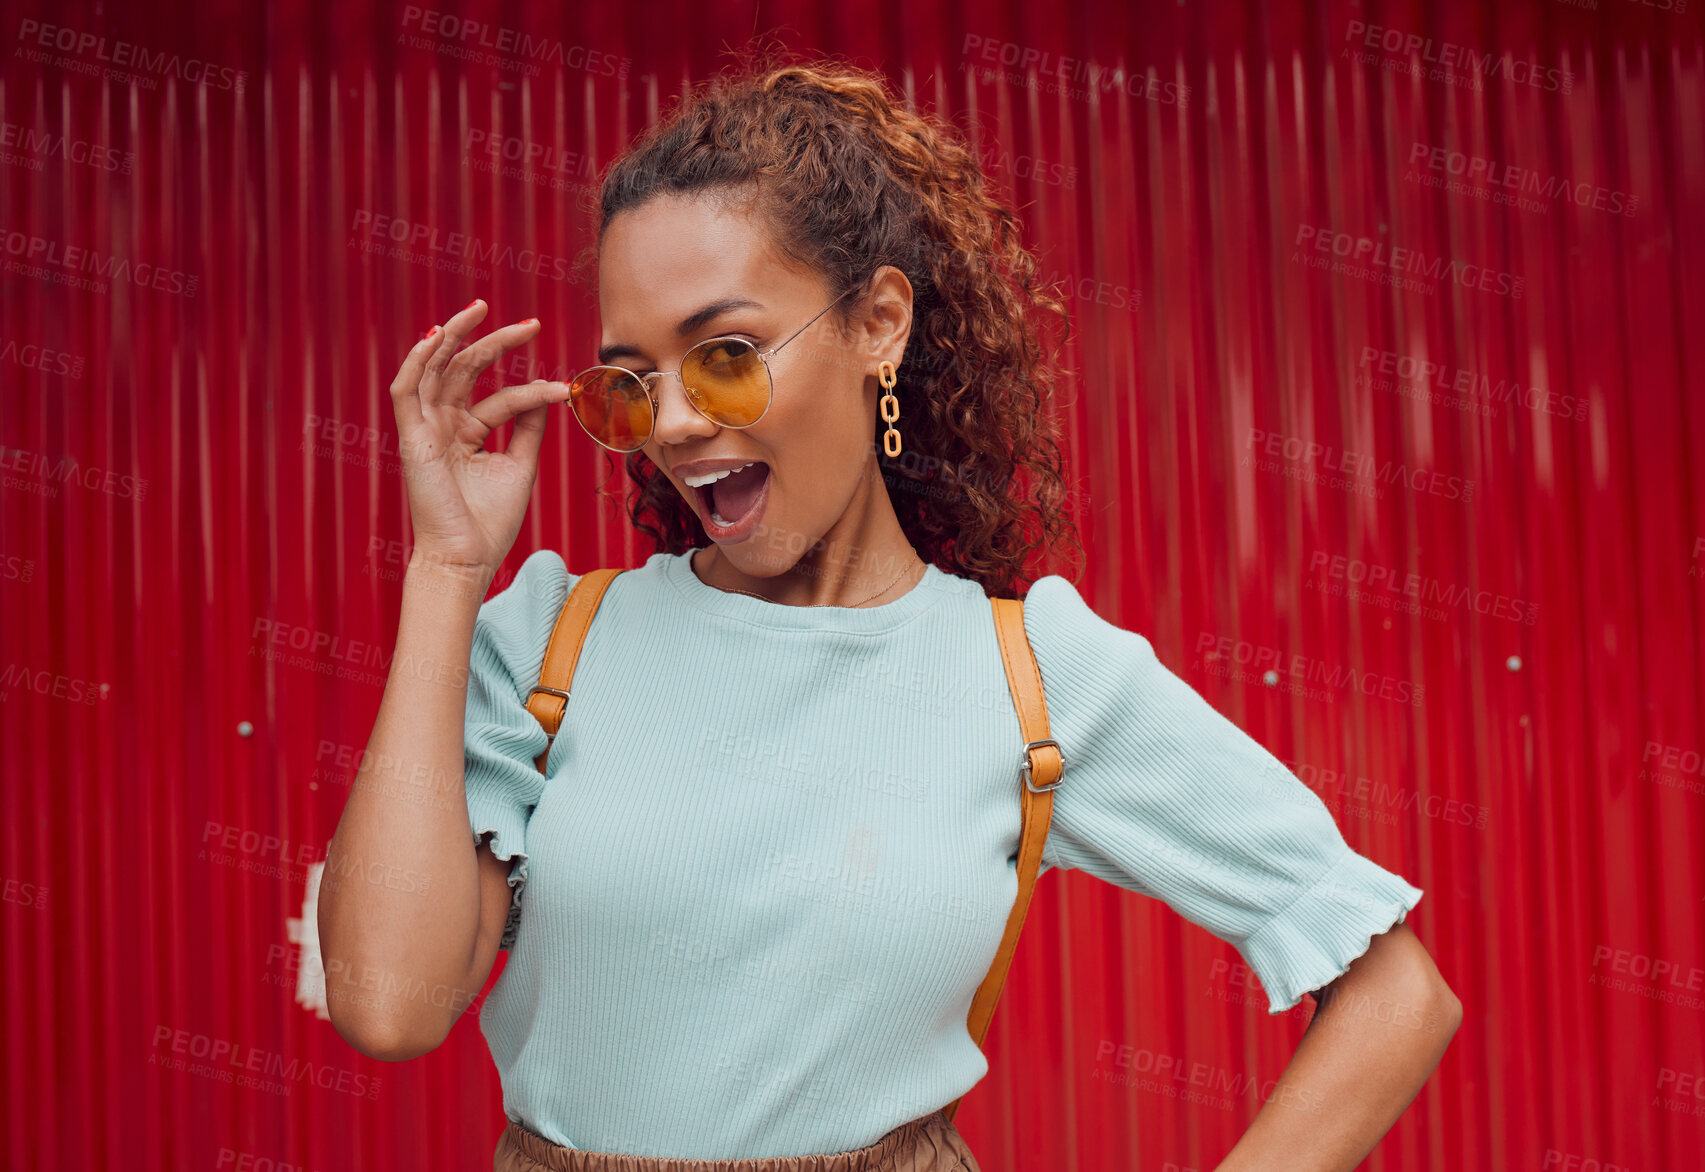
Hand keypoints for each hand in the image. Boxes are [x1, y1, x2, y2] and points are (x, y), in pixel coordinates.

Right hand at [387, 300, 571, 573]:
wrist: (467, 558)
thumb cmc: (490, 522)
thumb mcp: (519, 465)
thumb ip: (527, 427)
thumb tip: (544, 393)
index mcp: (467, 434)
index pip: (499, 398)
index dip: (531, 389)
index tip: (564, 388)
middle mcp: (443, 426)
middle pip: (465, 371)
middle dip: (495, 342)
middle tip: (532, 325)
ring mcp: (424, 430)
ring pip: (434, 369)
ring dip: (454, 335)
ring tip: (480, 309)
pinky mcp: (410, 438)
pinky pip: (405, 390)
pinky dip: (417, 361)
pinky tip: (437, 336)